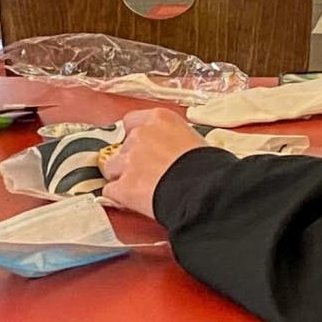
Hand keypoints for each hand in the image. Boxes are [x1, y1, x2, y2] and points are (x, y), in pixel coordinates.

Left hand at [98, 108, 215, 219]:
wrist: (204, 191)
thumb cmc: (210, 167)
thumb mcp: (196, 140)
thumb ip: (176, 140)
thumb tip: (179, 152)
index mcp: (159, 119)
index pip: (132, 121)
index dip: (135, 136)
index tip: (144, 148)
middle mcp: (139, 135)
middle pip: (122, 147)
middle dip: (132, 161)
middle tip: (150, 174)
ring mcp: (128, 161)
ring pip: (112, 168)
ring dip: (123, 179)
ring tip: (143, 190)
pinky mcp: (122, 186)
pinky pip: (111, 191)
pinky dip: (120, 198)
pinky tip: (135, 202)